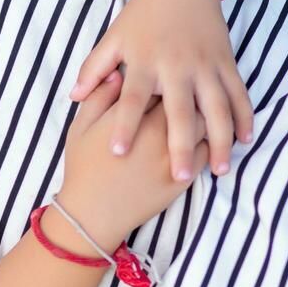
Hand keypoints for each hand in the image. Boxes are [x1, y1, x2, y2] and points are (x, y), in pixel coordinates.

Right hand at [58, 70, 207, 247]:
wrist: (93, 212)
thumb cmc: (83, 167)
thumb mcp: (81, 127)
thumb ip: (100, 96)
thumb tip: (117, 74)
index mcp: (134, 114)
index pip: (157, 82)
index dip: (159, 77)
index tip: (157, 77)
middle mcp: (159, 131)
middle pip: (186, 99)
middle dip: (185, 93)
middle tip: (181, 91)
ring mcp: (175, 154)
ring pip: (203, 123)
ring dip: (201, 115)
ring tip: (195, 111)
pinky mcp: (184, 176)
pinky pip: (206, 151)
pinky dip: (206, 142)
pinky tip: (198, 139)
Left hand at [68, 0, 252, 180]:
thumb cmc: (142, 16)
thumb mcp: (112, 39)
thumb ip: (94, 69)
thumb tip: (72, 97)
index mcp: (145, 63)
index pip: (131, 100)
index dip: (124, 125)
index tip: (118, 152)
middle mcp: (177, 66)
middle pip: (180, 111)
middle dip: (181, 146)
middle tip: (180, 177)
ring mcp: (206, 65)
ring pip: (218, 107)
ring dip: (221, 140)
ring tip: (221, 170)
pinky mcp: (227, 61)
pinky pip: (239, 93)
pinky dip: (244, 116)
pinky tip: (245, 140)